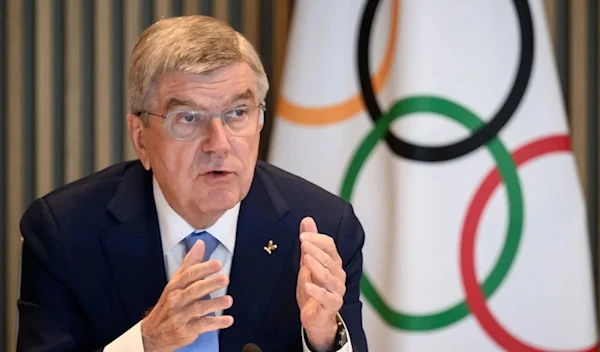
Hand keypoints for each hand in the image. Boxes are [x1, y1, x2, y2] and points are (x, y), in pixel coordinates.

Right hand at [140, 240, 233, 351]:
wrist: (153, 333)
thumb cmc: (169, 303)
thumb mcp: (176, 282)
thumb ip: (190, 263)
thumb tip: (200, 244)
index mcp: (175, 286)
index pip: (189, 275)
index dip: (204, 268)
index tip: (217, 263)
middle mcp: (177, 300)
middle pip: (194, 290)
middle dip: (210, 284)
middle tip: (224, 279)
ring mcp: (181, 316)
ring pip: (198, 308)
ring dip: (214, 304)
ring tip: (228, 300)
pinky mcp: (186, 331)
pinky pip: (202, 326)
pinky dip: (216, 323)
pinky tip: (228, 320)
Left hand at [297, 217, 345, 350]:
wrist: (315, 316)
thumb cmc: (313, 288)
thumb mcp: (308, 263)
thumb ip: (309, 243)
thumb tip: (307, 220)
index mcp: (333, 262)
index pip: (329, 246)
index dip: (317, 239)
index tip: (302, 236)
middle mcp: (337, 275)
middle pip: (328, 260)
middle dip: (315, 251)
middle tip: (303, 243)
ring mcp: (336, 290)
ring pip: (327, 276)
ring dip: (317, 267)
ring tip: (306, 259)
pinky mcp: (332, 304)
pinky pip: (325, 297)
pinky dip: (316, 291)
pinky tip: (307, 285)